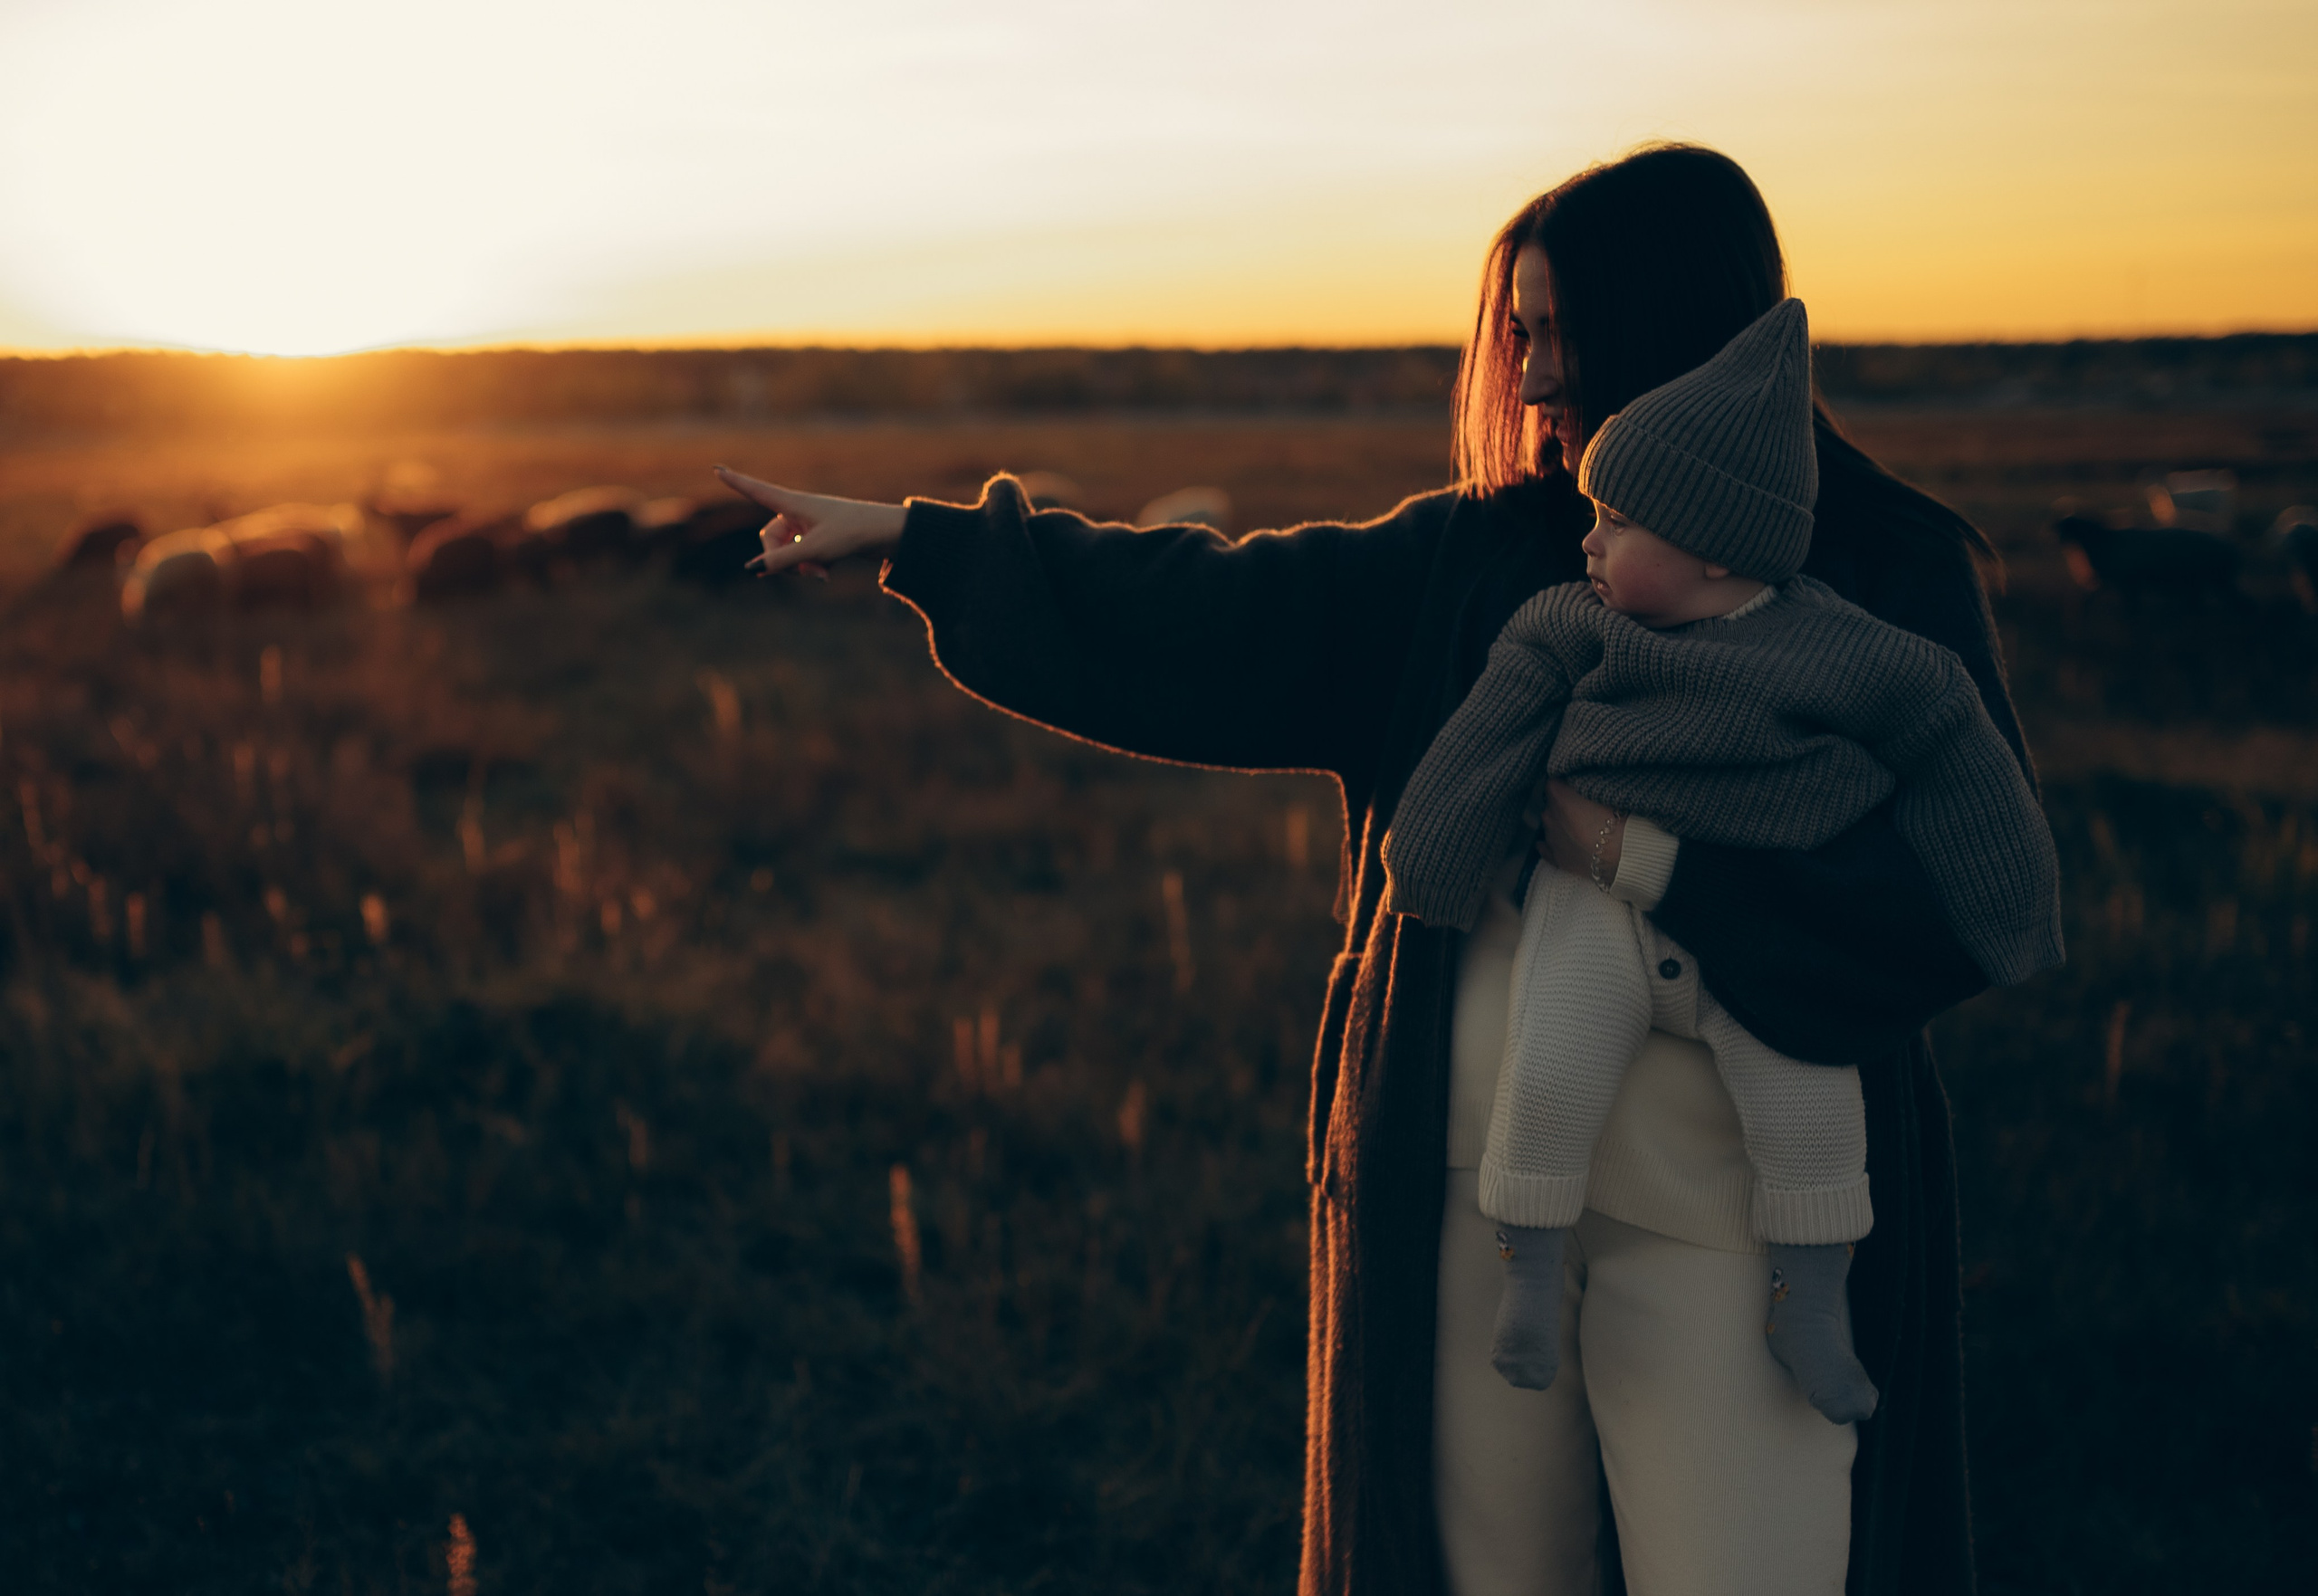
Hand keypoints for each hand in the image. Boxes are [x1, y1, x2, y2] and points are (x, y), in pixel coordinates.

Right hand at [713, 467, 908, 579]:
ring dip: (798, 568)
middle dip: (779, 560)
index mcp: (793, 503)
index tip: (716, 467)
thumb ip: (782, 561)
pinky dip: (812, 568)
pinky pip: (803, 558)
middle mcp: (797, 512)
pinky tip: (829, 572)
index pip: (756, 490)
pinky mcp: (820, 540)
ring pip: (786, 553)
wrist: (887, 535)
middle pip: (769, 538)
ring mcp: (808, 527)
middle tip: (802, 573)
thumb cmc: (851, 533)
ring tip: (821, 574)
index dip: (735, 481)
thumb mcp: (814, 550)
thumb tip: (752, 569)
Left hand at [1536, 778, 1622, 881]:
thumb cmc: (1617, 817)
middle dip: (1564, 806)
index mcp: (1557, 795)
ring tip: (1582, 829)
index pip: (1554, 782)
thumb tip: (1579, 783)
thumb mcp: (1602, 789)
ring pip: (1551, 825)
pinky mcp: (1557, 858)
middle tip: (1584, 810)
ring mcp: (1551, 838)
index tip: (1576, 788)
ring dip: (1562, 825)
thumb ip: (1584, 783)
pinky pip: (1545, 849)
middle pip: (1552, 805)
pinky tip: (1555, 843)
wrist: (1622, 851)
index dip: (1566, 785)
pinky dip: (1548, 845)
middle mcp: (1549, 815)